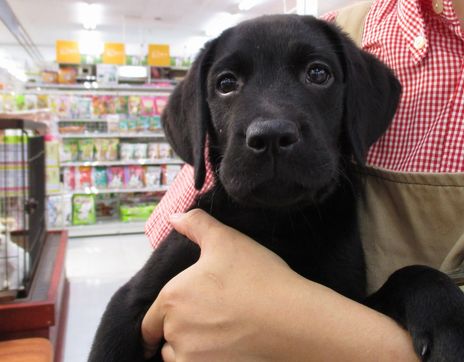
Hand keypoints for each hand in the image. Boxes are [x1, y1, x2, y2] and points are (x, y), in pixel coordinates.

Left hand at [141, 209, 417, 361]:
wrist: (290, 318)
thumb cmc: (256, 277)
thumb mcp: (226, 240)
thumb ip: (196, 224)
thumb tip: (174, 216)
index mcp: (172, 299)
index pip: (150, 321)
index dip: (158, 320)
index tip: (164, 323)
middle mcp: (176, 333)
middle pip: (166, 339)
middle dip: (178, 331)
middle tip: (201, 323)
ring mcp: (193, 358)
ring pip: (179, 358)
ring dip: (187, 350)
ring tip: (211, 338)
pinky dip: (202, 361)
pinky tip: (221, 351)